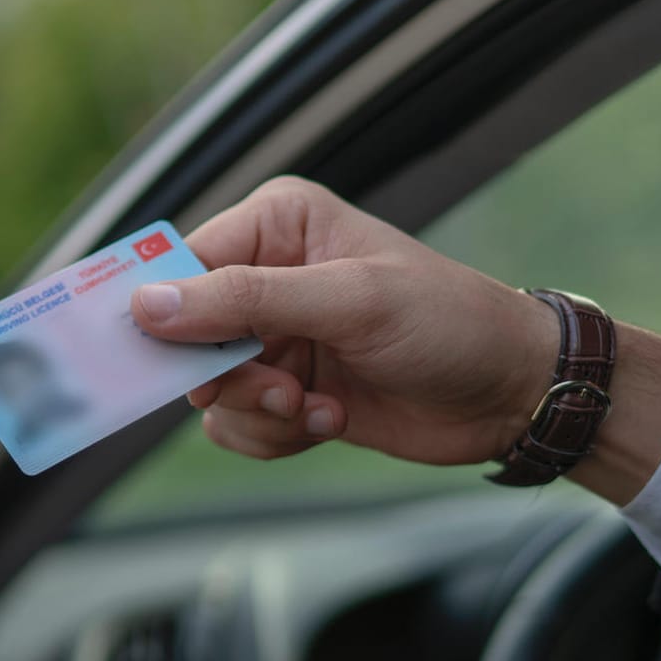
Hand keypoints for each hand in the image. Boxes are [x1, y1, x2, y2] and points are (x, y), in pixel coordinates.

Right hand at [129, 177, 660, 503]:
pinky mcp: (287, 390)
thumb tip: (148, 304)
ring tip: (315, 407)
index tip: (148, 357)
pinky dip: (274, 435)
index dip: (161, 313)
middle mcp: (267, 276)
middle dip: (228, 376)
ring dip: (257, 412)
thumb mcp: (349, 301)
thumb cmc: (447, 323)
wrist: (512, 393)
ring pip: (208, 390)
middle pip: (185, 336)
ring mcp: (275, 338)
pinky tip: (330, 420)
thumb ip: (245, 301)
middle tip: (280, 387)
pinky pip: (237, 424)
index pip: (183, 265)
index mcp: (277, 225)